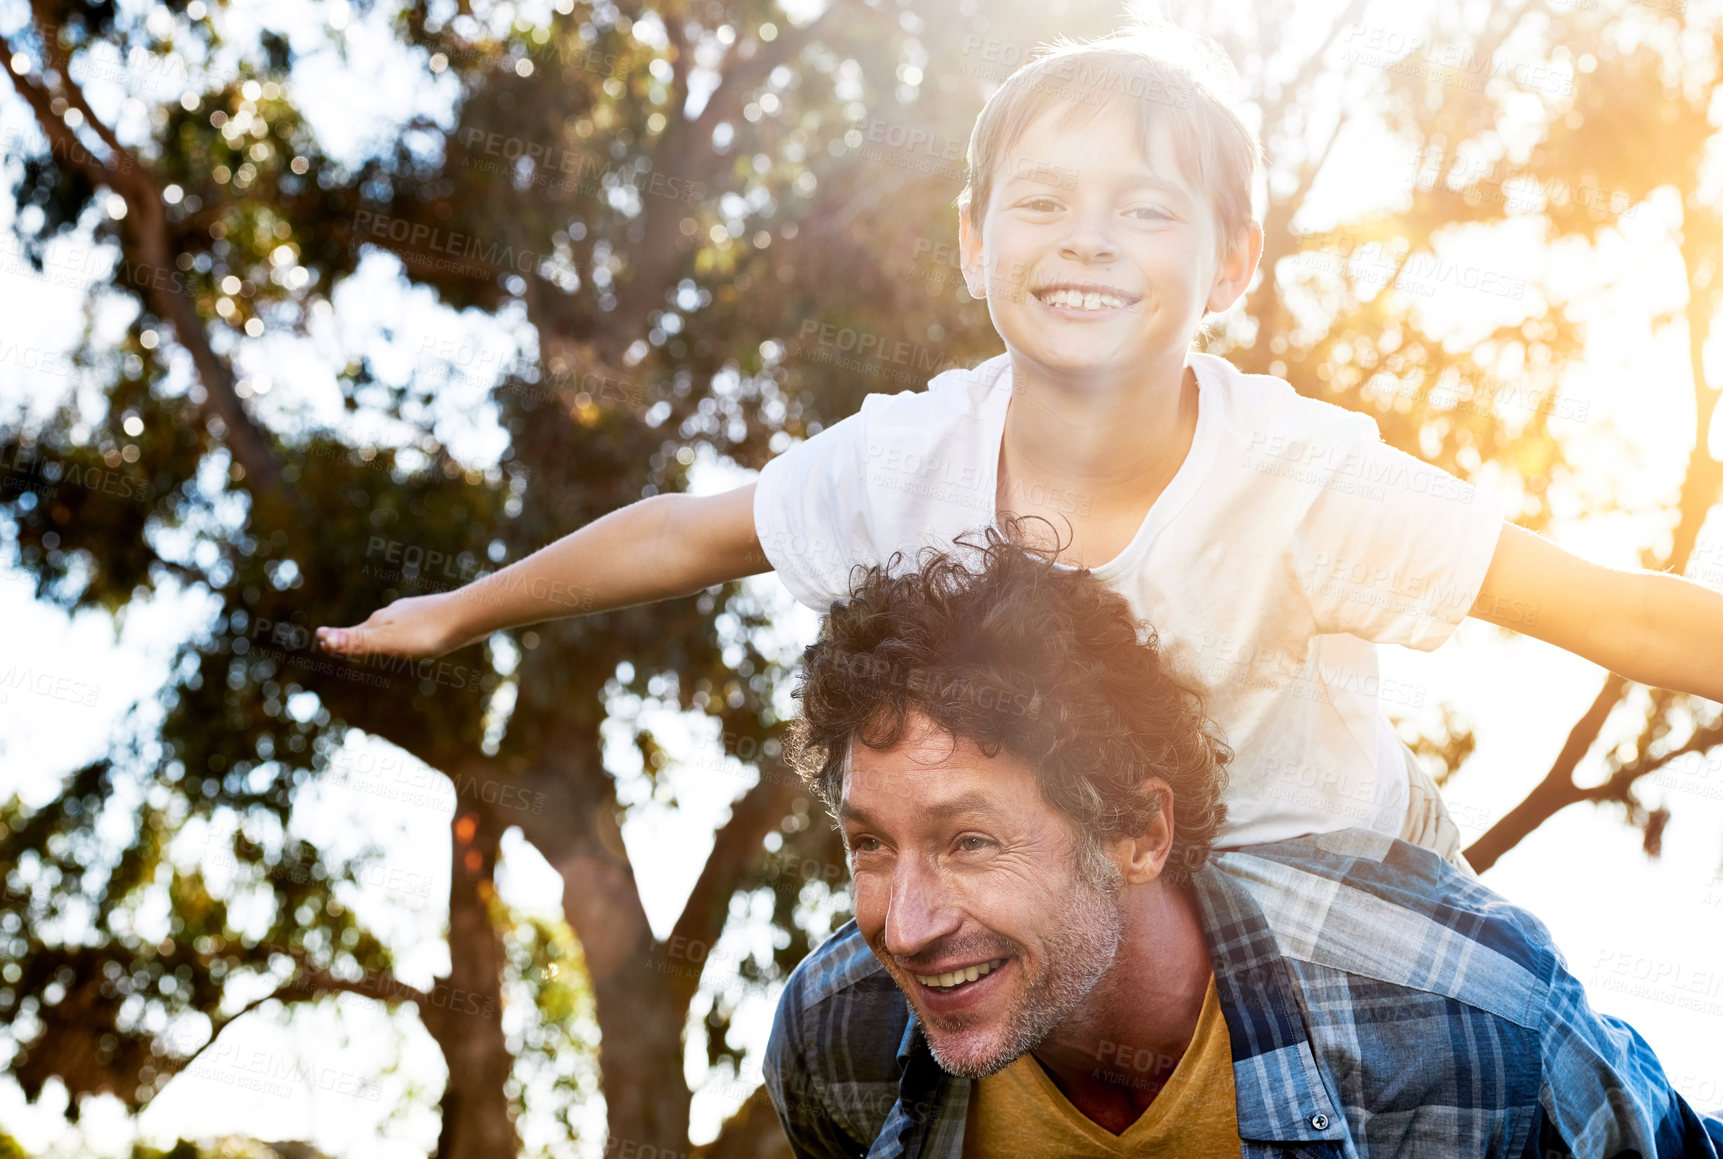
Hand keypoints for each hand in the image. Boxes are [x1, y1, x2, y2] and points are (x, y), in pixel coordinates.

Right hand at [316, 592, 463, 658]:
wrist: (469, 615)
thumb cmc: (428, 632)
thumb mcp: (389, 642)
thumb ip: (358, 642)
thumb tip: (323, 636)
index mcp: (380, 621)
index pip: (351, 632)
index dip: (337, 640)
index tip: (322, 643)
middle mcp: (394, 612)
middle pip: (369, 626)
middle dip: (357, 635)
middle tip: (342, 643)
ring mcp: (414, 611)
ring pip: (392, 623)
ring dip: (381, 632)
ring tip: (377, 639)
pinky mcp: (434, 614)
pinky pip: (413, 624)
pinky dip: (404, 631)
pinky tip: (415, 633)